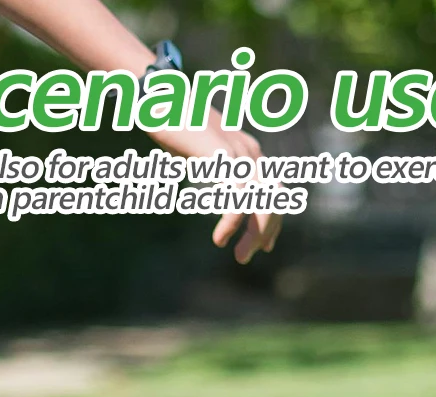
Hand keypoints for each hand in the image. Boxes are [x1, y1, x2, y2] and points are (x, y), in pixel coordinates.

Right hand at [151, 117, 282, 264]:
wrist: (161, 100)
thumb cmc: (177, 126)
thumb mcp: (203, 151)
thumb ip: (216, 168)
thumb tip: (215, 183)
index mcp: (249, 151)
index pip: (274, 191)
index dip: (273, 221)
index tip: (266, 247)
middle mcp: (250, 152)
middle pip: (272, 200)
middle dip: (263, 233)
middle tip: (246, 257)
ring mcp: (238, 153)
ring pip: (259, 202)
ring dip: (252, 234)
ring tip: (239, 256)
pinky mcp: (222, 157)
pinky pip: (236, 197)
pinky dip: (231, 222)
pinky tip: (221, 239)